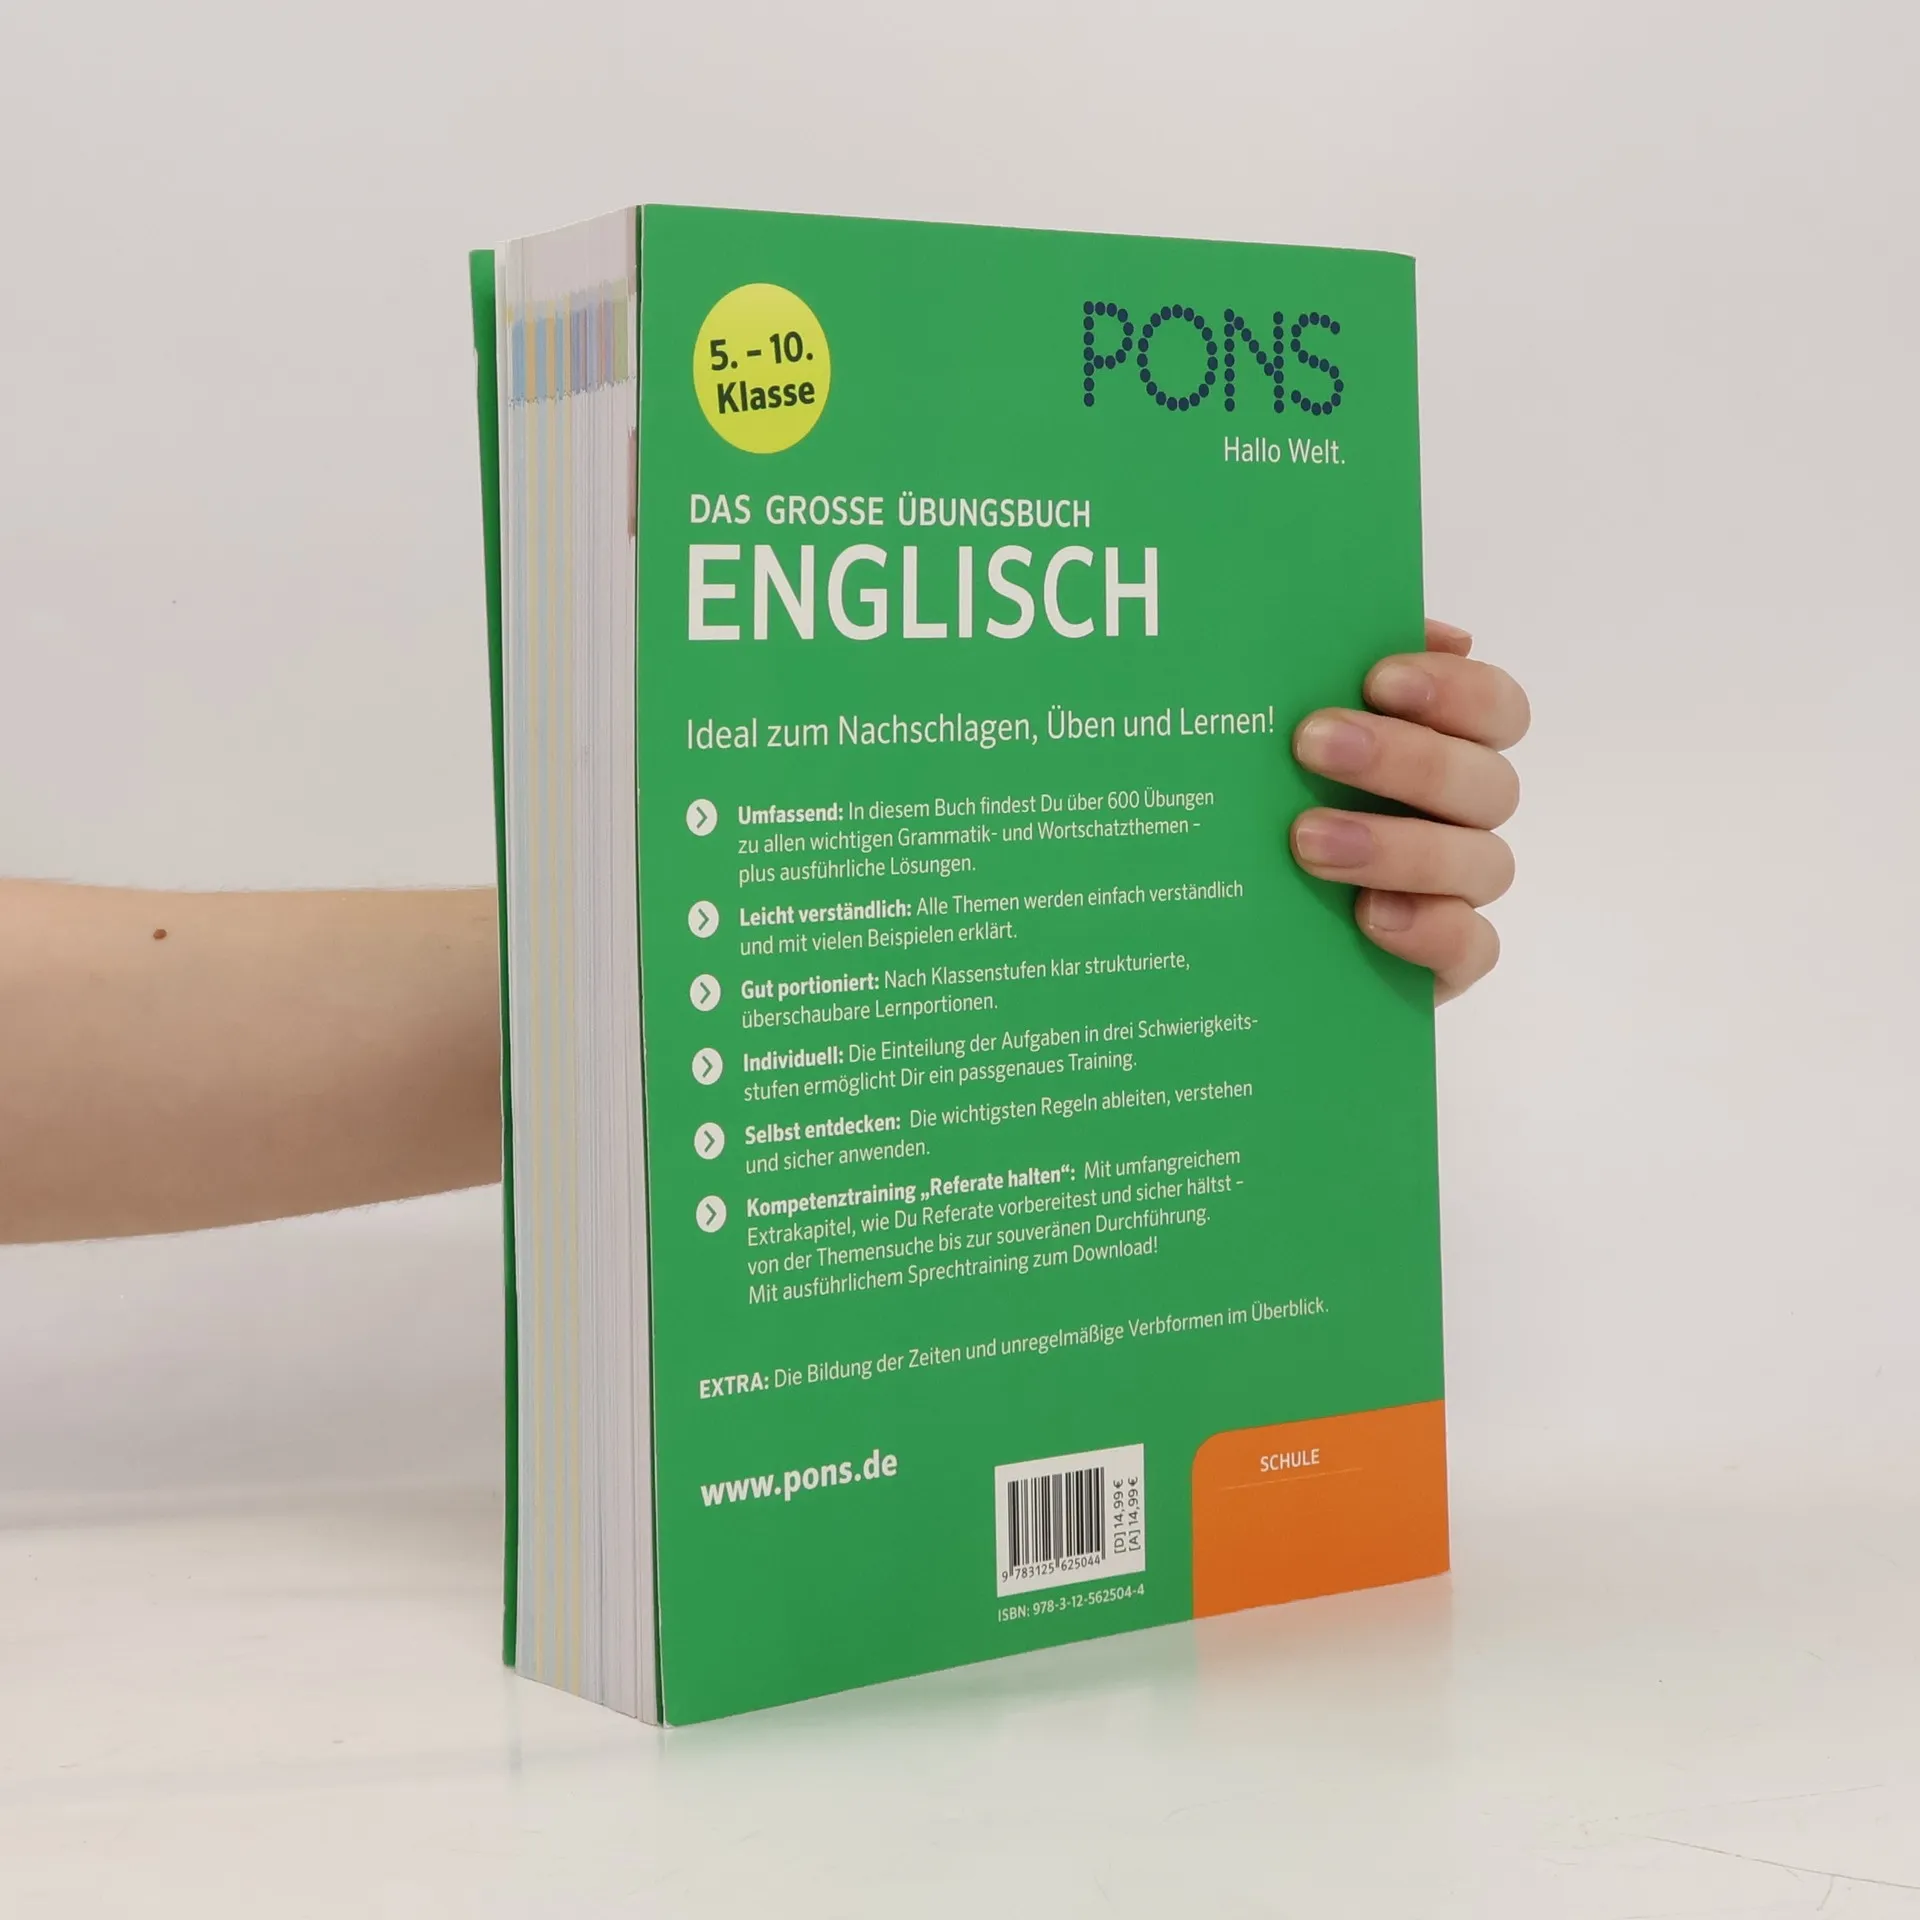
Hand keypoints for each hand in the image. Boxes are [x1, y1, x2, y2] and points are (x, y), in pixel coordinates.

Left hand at [1290, 619, 1528, 1003]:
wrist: (1237, 929)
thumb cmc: (1270, 806)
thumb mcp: (1277, 739)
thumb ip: (1321, 674)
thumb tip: (1390, 626)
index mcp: (1445, 749)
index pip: (1495, 707)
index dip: (1455, 689)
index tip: (1379, 678)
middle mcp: (1464, 817)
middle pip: (1485, 781)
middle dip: (1404, 758)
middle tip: (1311, 743)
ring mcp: (1460, 890)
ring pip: (1481, 861)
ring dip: (1398, 845)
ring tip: (1307, 841)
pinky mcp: (1446, 960)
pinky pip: (1471, 946)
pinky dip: (1429, 928)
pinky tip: (1369, 916)